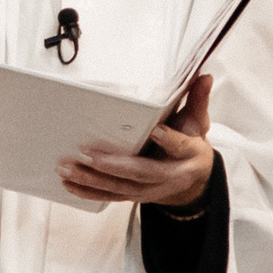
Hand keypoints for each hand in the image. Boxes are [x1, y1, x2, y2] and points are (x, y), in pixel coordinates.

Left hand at [60, 75, 214, 207]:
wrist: (193, 179)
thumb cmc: (191, 144)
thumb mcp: (198, 121)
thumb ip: (198, 99)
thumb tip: (204, 76)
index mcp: (189, 155)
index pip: (180, 147)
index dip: (169, 141)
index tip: (156, 131)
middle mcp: (170, 177)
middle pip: (142, 173)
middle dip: (113, 165)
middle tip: (87, 154)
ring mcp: (151, 190)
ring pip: (121, 188)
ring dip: (92, 180)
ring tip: (68, 168)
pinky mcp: (136, 195)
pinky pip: (111, 196)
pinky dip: (89, 191)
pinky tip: (69, 184)